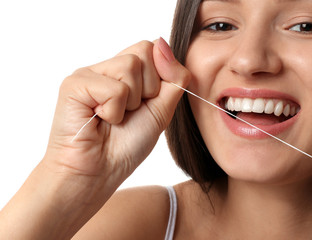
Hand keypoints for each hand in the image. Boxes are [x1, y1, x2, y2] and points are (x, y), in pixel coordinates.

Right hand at [0, 38, 190, 239]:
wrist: (97, 173)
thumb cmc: (126, 146)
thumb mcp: (161, 110)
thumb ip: (172, 78)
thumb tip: (162, 42)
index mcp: (126, 73)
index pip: (154, 49)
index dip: (161, 75)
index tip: (148, 101)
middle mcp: (107, 68)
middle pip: (144, 51)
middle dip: (147, 90)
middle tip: (127, 113)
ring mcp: (90, 73)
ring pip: (130, 66)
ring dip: (130, 102)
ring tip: (112, 117)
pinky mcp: (75, 84)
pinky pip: (114, 88)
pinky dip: (114, 112)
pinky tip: (98, 120)